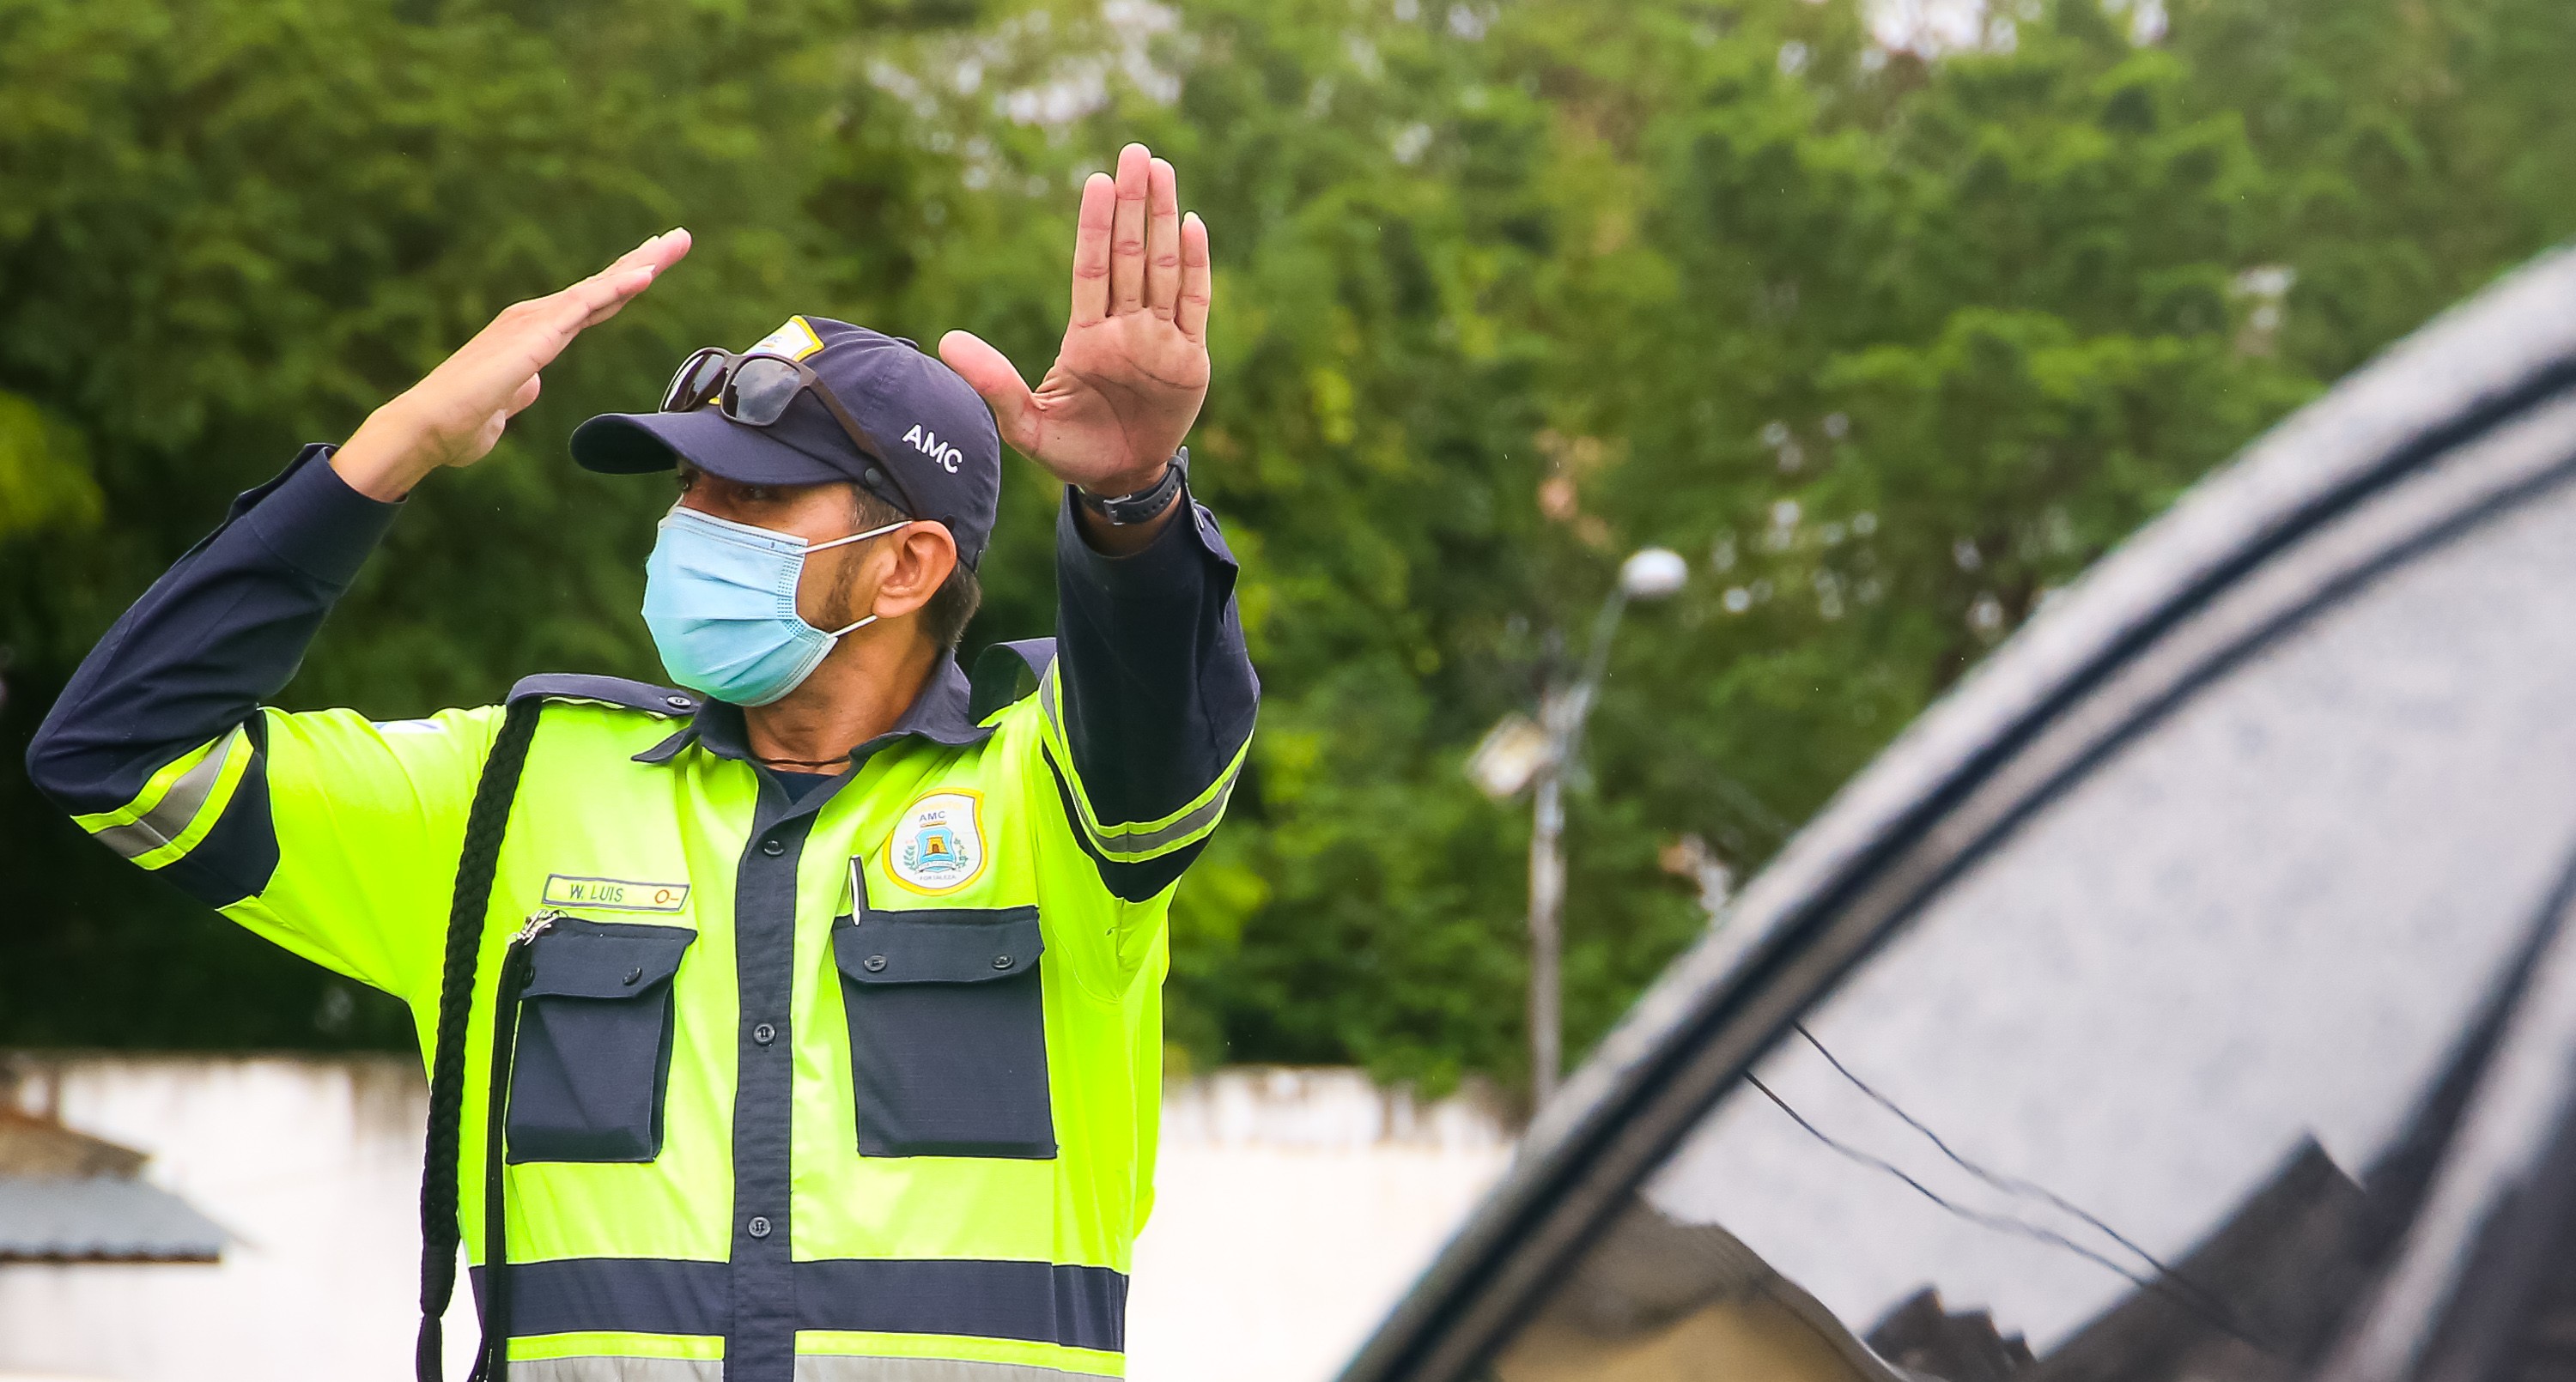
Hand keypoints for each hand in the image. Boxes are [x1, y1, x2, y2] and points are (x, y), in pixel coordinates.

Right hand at [332, 230, 692, 500]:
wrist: (426, 430)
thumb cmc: (459, 424)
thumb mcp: (503, 406)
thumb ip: (520, 391)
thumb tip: (531, 384)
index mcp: (533, 335)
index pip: (590, 305)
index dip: (623, 286)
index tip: (653, 266)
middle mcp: (535, 320)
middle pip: (601, 288)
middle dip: (642, 262)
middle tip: (679, 238)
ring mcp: (535, 323)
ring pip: (599, 289)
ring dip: (639, 265)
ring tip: (674, 242)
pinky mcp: (534, 337)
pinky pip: (584, 307)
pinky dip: (616, 289)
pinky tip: (645, 276)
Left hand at [940, 143, 1211, 495]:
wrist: (1119, 480)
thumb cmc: (1071, 452)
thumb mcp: (1025, 423)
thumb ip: (993, 383)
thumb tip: (946, 342)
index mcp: (1087, 336)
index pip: (1091, 268)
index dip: (1095, 225)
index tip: (1096, 182)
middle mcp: (1125, 328)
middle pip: (1130, 254)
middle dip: (1134, 203)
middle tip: (1136, 152)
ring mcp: (1159, 339)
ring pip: (1163, 268)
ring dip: (1164, 220)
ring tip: (1163, 170)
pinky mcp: (1189, 358)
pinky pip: (1194, 304)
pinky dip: (1196, 267)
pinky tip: (1193, 226)